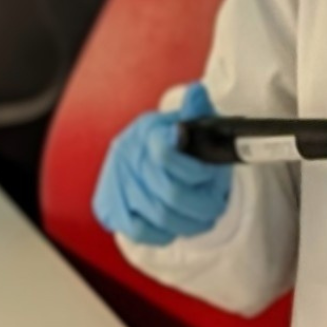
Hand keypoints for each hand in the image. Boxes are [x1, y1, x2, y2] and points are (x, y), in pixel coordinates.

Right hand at [92, 83, 232, 245]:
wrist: (141, 153)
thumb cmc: (174, 137)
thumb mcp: (190, 118)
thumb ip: (196, 108)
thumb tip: (197, 93)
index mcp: (148, 130)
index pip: (166, 156)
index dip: (196, 172)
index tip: (212, 176)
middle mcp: (127, 155)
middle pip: (170, 193)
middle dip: (202, 204)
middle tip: (217, 205)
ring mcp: (116, 183)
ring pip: (159, 216)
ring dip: (189, 223)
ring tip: (205, 218)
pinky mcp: (108, 207)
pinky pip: (138, 231)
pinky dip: (162, 233)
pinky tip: (175, 226)